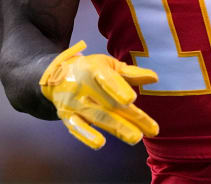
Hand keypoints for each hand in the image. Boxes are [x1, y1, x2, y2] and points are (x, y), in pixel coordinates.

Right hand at [39, 40, 159, 148]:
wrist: (56, 75)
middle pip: (109, 103)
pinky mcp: (67, 117)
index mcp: (93, 69)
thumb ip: (130, 73)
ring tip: (135, 138)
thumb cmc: (90, 70)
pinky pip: (77, 127)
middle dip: (131, 117)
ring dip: (117, 129)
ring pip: (97, 117)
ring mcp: (73, 103)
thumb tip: (154, 78)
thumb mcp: (108, 65)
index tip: (131, 99)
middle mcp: (81, 86)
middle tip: (152, 130)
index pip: (106, 79)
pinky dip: (87, 136)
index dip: (118, 88)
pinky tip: (100, 143)